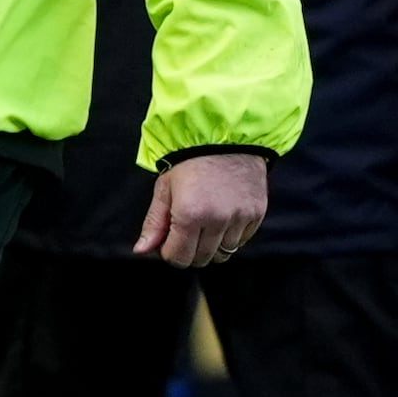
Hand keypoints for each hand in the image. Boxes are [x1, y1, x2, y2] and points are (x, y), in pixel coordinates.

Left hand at [135, 148, 269, 268]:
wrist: (227, 137)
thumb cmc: (191, 160)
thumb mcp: (165, 188)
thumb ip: (154, 223)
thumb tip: (141, 250)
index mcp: (190, 214)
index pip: (178, 258)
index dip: (170, 251)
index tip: (170, 238)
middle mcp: (217, 219)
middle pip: (202, 259)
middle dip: (190, 250)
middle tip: (187, 229)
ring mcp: (239, 218)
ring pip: (224, 253)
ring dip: (212, 244)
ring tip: (206, 220)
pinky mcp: (256, 214)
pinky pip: (242, 241)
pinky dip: (231, 235)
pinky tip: (224, 214)